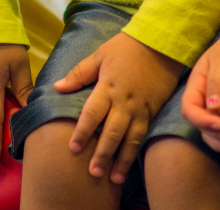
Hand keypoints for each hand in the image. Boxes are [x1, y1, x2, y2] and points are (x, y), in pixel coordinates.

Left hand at [53, 31, 183, 184]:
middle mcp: (125, 101)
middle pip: (112, 131)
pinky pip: (144, 133)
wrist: (162, 42)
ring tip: (114, 178)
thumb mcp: (102, 54)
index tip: (73, 149)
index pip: (93, 113)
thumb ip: (80, 73)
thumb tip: (57, 87)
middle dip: (103, 153)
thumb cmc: (128, 47)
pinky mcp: (152, 110)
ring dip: (122, 159)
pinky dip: (137, 150)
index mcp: (109, 86)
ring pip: (131, 137)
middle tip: (93, 172)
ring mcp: (141, 107)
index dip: (83, 131)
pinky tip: (131, 163)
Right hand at [180, 30, 219, 159]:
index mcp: (197, 86)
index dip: (201, 120)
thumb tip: (212, 106)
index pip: (190, 109)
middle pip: (202, 126)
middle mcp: (204, 100)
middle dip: (218, 135)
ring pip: (213, 133)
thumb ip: (217, 82)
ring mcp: (217, 109)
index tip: (219, 123)